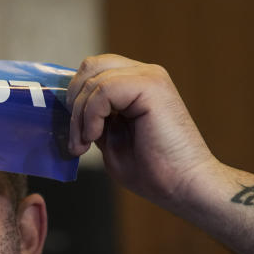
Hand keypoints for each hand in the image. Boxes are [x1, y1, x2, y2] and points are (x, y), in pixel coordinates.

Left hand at [66, 54, 219, 208]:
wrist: (182, 185)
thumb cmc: (152, 171)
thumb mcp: (110, 140)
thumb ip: (94, 119)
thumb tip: (70, 110)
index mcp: (135, 85)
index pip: (93, 72)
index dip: (74, 99)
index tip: (74, 136)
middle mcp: (144, 74)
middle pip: (90, 67)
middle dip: (73, 103)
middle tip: (76, 139)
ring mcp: (149, 77)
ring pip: (93, 78)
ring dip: (79, 116)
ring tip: (84, 144)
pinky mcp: (151, 85)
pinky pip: (103, 89)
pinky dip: (91, 115)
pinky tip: (96, 137)